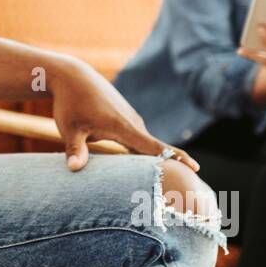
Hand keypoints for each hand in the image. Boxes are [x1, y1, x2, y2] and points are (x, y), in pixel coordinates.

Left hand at [49, 59, 200, 172]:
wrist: (72, 76)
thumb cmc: (70, 103)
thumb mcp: (70, 128)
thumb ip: (75, 149)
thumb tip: (74, 169)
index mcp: (123, 126)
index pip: (154, 146)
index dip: (174, 157)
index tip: (195, 168)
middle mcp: (132, 123)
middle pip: (154, 150)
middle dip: (169, 166)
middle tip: (186, 190)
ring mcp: (130, 120)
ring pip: (144, 146)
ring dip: (154, 162)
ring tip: (169, 182)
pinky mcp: (125, 120)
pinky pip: (137, 140)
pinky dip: (141, 153)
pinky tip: (145, 168)